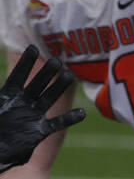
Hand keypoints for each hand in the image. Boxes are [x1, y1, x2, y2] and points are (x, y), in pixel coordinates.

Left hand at [0, 45, 85, 170]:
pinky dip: (69, 118)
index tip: (33, 48)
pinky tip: (81, 113)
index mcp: (7, 96)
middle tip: (57, 61)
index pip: (18, 76)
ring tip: (71, 76)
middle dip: (47, 72)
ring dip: (60, 87)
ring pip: (49, 98)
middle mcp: (23, 102)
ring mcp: (34, 115)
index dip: (25, 63)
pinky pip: (57, 123)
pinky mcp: (41, 130)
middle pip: (38, 84)